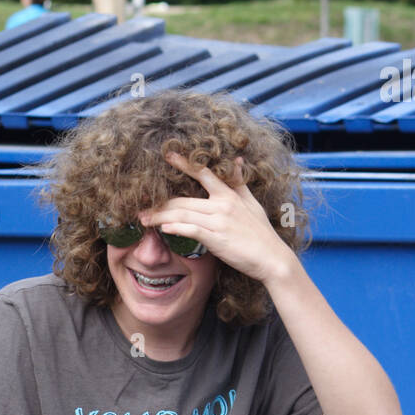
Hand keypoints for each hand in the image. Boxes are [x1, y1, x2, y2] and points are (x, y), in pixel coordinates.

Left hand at [140, 150, 294, 286]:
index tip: (167, 155)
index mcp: (228, 194)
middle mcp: (222, 204)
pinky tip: (163, 229)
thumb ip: (240, 182)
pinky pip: (192, 230)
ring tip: (143, 219)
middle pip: (183, 199)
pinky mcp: (217, 238)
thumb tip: (236, 159)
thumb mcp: (252, 203)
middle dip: (160, 203)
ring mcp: (219, 221)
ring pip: (183, 214)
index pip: (203, 173)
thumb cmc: (261, 234)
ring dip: (160, 217)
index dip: (184, 163)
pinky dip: (176, 228)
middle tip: (141, 205)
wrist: (272, 258)